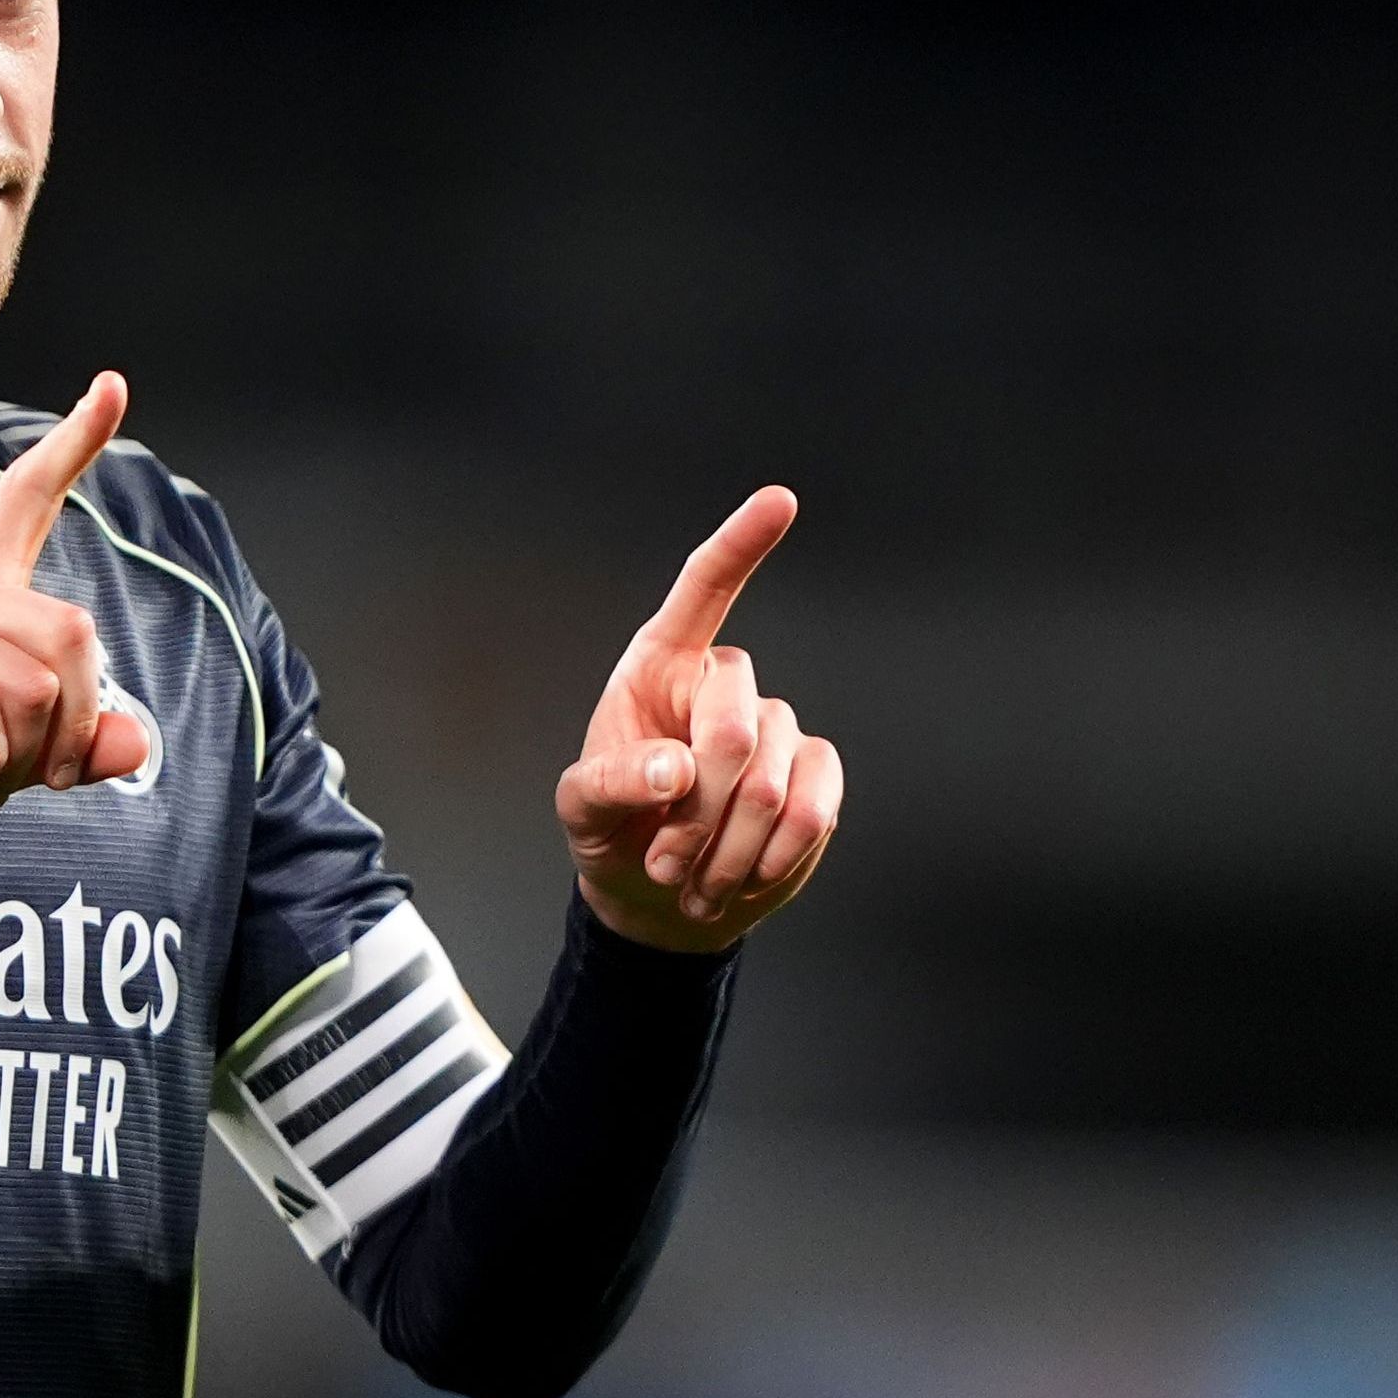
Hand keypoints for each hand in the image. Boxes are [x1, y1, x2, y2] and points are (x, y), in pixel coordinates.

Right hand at [0, 375, 156, 863]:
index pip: (28, 499)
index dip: (75, 442)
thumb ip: (70, 750)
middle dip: (74, 723)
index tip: (112, 384)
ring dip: (24, 754)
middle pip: (73, 631)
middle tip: (42, 776)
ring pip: (33, 681)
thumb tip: (137, 743)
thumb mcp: (3, 764)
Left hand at [558, 486, 844, 952]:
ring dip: (728, 850)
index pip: (704, 592)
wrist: (664, 896)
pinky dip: (774, 856)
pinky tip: (744, 874)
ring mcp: (778, 729)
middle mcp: (724, 686)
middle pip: (736, 725)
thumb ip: (613, 784)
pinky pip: (814, 807)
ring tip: (694, 878)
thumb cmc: (615, 831)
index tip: (780, 501)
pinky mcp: (815, 777)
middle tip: (666, 860)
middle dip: (699, 810)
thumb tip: (676, 769)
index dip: (741, 545)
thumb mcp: (582, 811)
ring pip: (773, 780)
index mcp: (661, 666)